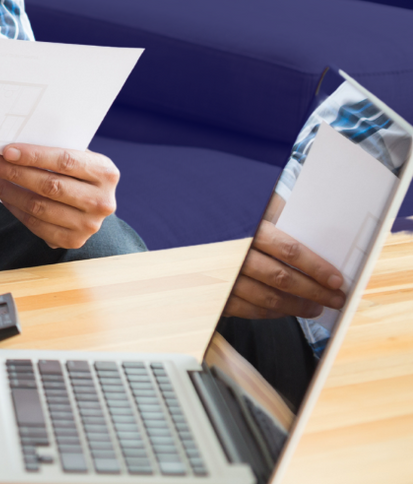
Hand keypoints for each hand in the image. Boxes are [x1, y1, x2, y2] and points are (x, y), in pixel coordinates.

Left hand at [0, 144, 119, 248]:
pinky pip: (37, 225)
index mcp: (105, 172)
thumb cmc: (77, 172)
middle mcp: (102, 201)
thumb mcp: (77, 156)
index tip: (6, 151)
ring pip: (39, 207)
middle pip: (50, 186)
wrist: (93, 203)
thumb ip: (53, 150)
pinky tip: (2, 197)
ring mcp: (89, 225)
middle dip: (14, 173)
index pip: (65, 161)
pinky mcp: (74, 241)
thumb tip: (10, 149)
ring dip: (7, 192)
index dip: (34, 156)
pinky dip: (15, 209)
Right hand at [223, 192, 345, 319]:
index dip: (316, 267)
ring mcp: (222, 276)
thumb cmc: (221, 215)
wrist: (180, 225)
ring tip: (315, 307)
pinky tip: (285, 311)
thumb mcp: (248, 204)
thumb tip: (313, 224)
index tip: (336, 280)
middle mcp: (233, 253)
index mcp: (245, 228)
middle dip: (315, 292)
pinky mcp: (214, 293)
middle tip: (335, 299)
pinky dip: (270, 313)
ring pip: (267, 299)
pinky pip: (248, 310)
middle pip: (282, 278)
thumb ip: (276, 211)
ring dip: (296, 306)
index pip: (289, 251)